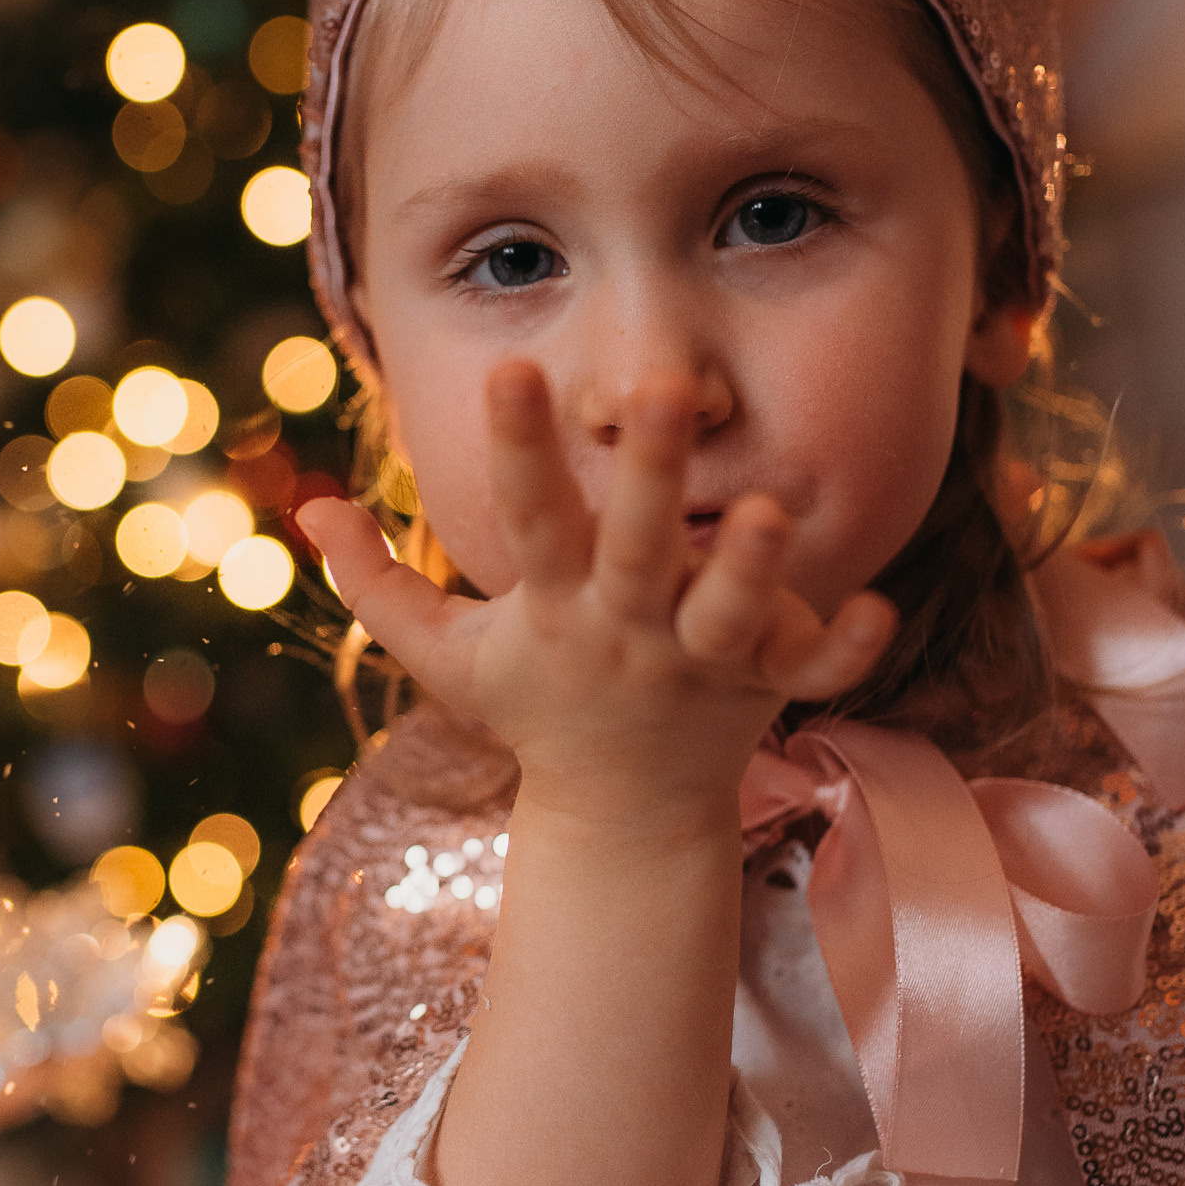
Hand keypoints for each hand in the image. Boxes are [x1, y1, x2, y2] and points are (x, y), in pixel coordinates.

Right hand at [299, 364, 894, 828]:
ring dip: (751, 569)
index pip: (527, 520)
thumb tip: (306, 506)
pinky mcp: (762, 687)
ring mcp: (698, 661)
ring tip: (775, 509)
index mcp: (553, 608)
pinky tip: (878, 605)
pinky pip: (812, 672)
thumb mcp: (443, 655)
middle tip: (664, 390)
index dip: (514, 450)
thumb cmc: (533, 707)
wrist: (622, 816)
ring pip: (728, 613)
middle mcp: (626, 629)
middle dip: (650, 475)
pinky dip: (844, 647)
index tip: (512, 369)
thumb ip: (375, 583)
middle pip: (635, 548)